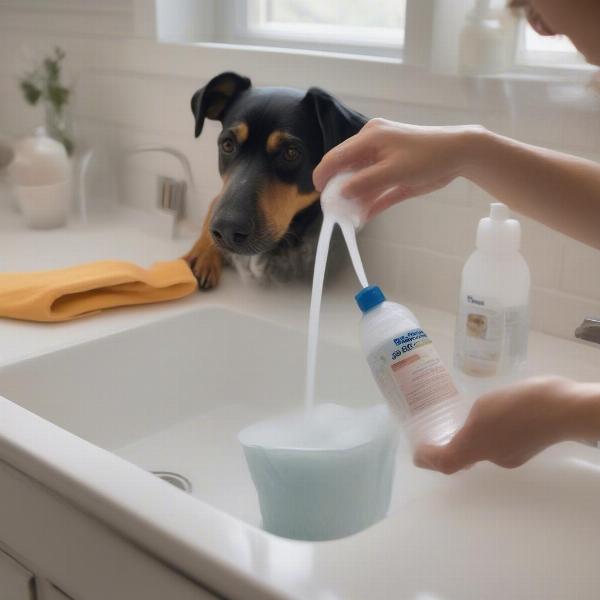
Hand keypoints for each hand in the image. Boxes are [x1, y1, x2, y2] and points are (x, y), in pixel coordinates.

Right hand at [313, 118, 482, 219]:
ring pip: (361, 183)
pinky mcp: (394, 176)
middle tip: (334, 211)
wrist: (459, 154)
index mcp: (368, 138)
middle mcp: (372, 147)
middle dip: (339, 190)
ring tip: (348, 218)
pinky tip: (363, 218)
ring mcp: (383, 162)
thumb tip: (340, 192)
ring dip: (355, 200)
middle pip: (347, 171)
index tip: (318, 195)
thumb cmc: (425, 156)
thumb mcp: (393, 170)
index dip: (324, 174)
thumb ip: (365, 182)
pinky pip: (376, 191)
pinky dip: (370, 203)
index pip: (337, 156)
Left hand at [414, 376, 590, 473]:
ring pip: (483, 448)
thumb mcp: (484, 407)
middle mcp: (493, 458)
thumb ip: (470, 422)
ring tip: (467, 414)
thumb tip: (469, 432)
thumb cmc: (518, 406)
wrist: (562, 409)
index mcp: (476, 448)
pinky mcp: (527, 447)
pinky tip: (496, 413)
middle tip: (438, 429)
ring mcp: (512, 454)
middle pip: (464, 456)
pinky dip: (491, 433)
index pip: (446, 463)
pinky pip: (500, 442)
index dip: (428, 460)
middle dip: (450, 445)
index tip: (417, 453)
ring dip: (472, 436)